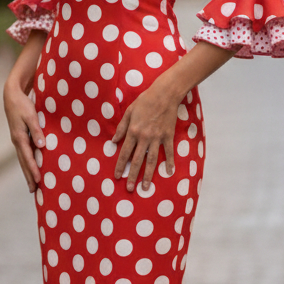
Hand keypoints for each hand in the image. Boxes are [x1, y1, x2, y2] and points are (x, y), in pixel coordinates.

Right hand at [3, 30, 46, 192]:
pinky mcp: (20, 137)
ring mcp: (17, 140)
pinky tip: (32, 168)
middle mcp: (17, 141)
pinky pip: (25, 153)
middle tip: (34, 191)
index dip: (33, 169)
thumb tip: (42, 146)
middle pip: (23, 162)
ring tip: (33, 185)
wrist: (11, 95)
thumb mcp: (31, 115)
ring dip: (28, 172)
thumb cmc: (23, 104)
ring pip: (23, 159)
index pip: (28, 157)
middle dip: (29, 176)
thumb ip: (37, 130)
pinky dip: (28, 163)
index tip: (38, 180)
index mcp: (19, 137)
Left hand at [112, 74, 179, 192]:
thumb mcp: (129, 112)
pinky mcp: (168, 136)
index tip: (117, 176)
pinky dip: (170, 162)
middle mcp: (144, 137)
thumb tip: (114, 140)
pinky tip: (168, 172)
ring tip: (145, 187)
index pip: (125, 153)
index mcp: (133, 132)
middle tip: (129, 189)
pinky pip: (169, 152)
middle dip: (132, 176)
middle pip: (137, 160)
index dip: (120, 165)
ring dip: (148, 175)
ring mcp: (157, 138)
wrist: (164, 94)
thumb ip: (121, 127)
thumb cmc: (145, 101)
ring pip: (152, 160)